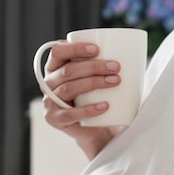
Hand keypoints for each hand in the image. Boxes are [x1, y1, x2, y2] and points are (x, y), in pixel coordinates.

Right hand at [39, 41, 120, 157]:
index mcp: (54, 68)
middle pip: (67, 71)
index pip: (57, 52)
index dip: (74, 48)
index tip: (97, 49)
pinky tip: (105, 106)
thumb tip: (125, 46)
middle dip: (93, 66)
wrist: (94, 128)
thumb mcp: (94, 76)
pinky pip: (70, 113)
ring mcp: (49, 102)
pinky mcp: (55, 119)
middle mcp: (48, 83)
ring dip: (93, 83)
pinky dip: (88, 109)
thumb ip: (99, 61)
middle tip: (116, 67)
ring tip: (115, 82)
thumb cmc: (94, 96)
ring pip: (69, 89)